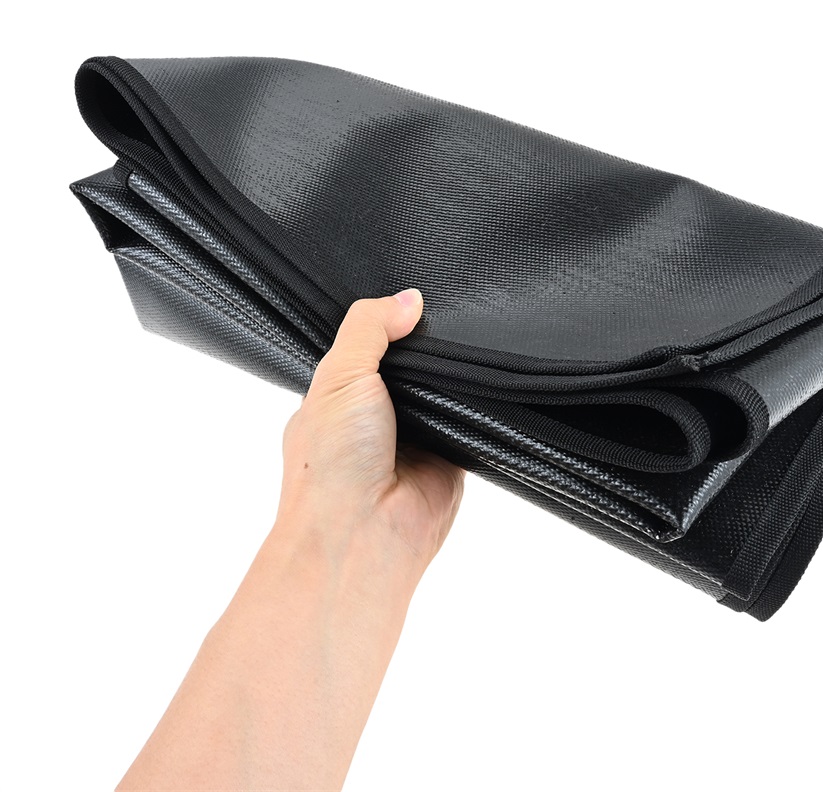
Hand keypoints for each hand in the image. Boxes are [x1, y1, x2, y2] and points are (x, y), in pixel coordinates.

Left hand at [277, 287, 464, 572]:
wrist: (362, 536)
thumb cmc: (331, 467)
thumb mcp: (338, 375)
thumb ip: (369, 328)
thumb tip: (409, 299)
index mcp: (339, 396)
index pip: (369, 345)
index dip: (389, 322)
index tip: (412, 296)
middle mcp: (377, 417)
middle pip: (412, 364)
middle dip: (426, 348)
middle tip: (446, 318)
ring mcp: (416, 438)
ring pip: (444, 388)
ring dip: (452, 377)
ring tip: (465, 352)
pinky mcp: (453, 457)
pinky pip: (472, 418)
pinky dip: (477, 405)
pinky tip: (482, 386)